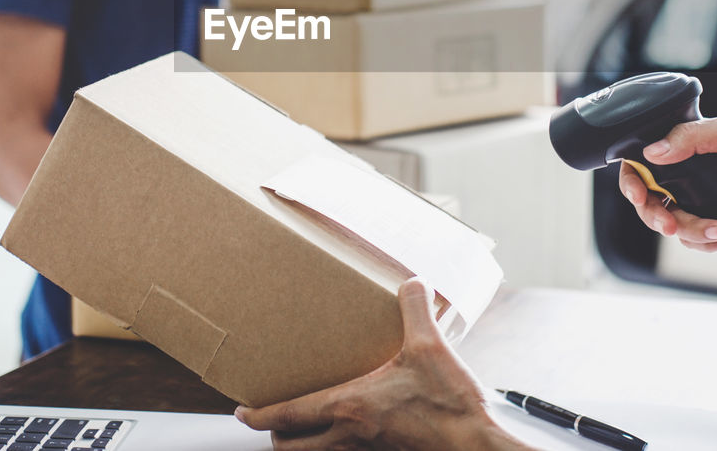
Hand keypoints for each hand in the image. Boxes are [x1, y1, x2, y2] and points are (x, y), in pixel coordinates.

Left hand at [235, 279, 526, 450]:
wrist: (475, 448)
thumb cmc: (450, 405)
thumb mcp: (430, 348)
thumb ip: (416, 309)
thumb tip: (412, 282)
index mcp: (349, 406)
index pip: (287, 414)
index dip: (257, 415)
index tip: (241, 411)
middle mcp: (348, 437)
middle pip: (289, 448)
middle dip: (275, 436)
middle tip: (273, 421)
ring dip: (301, 448)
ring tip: (304, 431)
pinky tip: (350, 436)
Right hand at [618, 114, 716, 251]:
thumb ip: (695, 136)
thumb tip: (654, 152)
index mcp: (688, 146)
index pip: (642, 160)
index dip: (631, 178)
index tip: (637, 192)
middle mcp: (687, 175)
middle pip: (648, 199)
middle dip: (655, 216)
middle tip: (669, 225)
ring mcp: (698, 202)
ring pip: (670, 224)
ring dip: (693, 231)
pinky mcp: (711, 225)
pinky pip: (692, 241)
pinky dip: (708, 241)